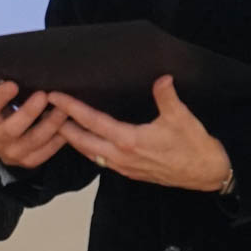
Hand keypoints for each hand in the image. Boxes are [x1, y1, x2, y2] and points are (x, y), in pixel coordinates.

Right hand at [0, 55, 70, 169]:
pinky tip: (68, 123)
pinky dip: (59, 138)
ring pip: (35, 140)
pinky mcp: (31, 161)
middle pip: (12, 128)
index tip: (11, 84)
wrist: (3, 141)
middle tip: (44, 95)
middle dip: (29, 113)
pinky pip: (48, 151)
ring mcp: (14, 153)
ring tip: (63, 106)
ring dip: (51, 124)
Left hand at [49, 76, 231, 191]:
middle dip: (61, 127)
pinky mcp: (130, 172)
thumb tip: (161, 77)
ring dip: (73, 140)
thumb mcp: (181, 118)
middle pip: (82, 141)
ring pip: (90, 153)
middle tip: (44, 112)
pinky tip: (86, 142)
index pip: (92, 122)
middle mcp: (121, 156)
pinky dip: (88, 149)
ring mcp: (124, 167)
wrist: (206, 173)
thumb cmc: (194, 146)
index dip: (71, 108)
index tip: (55, 97)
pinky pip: (101, 160)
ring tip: (58, 126)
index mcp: (129, 141)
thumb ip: (167, 96)